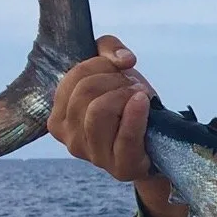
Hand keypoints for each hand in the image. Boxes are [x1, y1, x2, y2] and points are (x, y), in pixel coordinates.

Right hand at [48, 35, 155, 180]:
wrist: (158, 144)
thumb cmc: (129, 107)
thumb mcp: (114, 72)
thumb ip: (108, 49)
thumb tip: (123, 59)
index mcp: (59, 117)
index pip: (73, 77)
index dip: (101, 64)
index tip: (120, 68)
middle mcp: (69, 138)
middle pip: (85, 91)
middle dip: (115, 80)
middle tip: (134, 86)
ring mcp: (93, 156)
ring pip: (99, 110)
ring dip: (126, 95)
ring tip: (141, 96)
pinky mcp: (121, 167)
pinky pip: (125, 135)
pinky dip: (135, 114)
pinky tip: (143, 102)